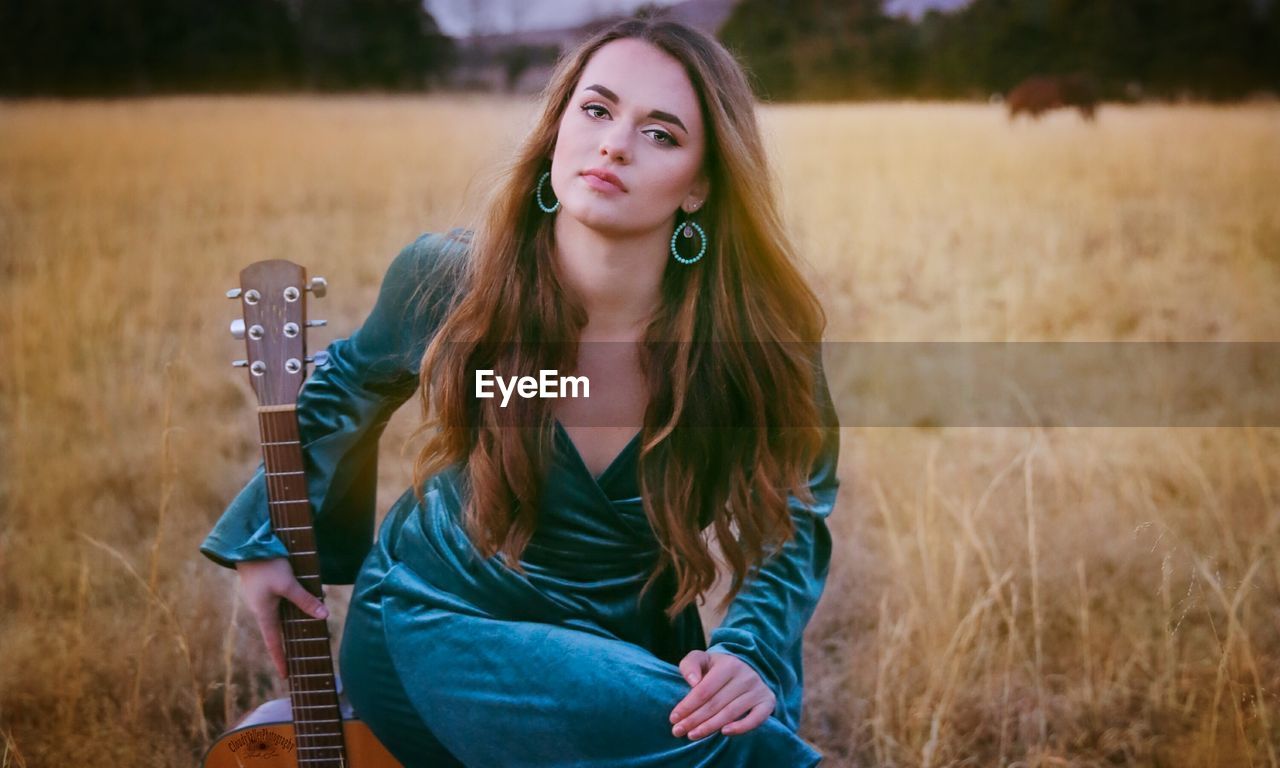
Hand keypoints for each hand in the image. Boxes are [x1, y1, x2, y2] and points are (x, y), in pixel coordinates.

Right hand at [235, 557, 328, 678]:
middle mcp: (261, 610)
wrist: (248, 544)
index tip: (286, 676)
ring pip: (282, 614)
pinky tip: (306, 597)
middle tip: (302, 655)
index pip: (273, 644)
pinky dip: (293, 604)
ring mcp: (262, 599)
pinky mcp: (265, 588)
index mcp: (264, 614)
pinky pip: (281, 601)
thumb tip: (324, 616)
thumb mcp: (288, 584)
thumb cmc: (267, 566)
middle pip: (279, 631)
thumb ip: (305, 600)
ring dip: (296, 618)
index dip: (281, 660)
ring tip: (312, 623)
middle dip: (291, 642)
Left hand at [668, 649, 775, 739]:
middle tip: (678, 731)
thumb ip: (690, 664)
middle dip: (694, 719)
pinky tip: (724, 732)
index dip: (687, 706)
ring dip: (710, 727)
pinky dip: (741, 727)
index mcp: (728, 664)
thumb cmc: (716, 667)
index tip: (673, 718)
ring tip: (692, 735)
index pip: (704, 690)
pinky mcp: (767, 701)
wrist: (745, 666)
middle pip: (715, 703)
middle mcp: (746, 676)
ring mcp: (758, 689)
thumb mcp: (701, 658)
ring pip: (731, 713)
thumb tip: (693, 682)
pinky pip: (756, 718)